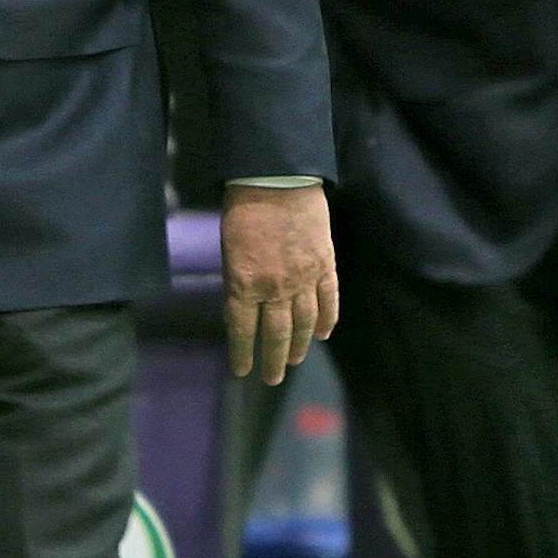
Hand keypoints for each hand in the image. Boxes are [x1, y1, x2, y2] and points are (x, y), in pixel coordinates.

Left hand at [220, 182, 338, 383]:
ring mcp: (303, 278)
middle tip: (272, 379)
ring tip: (294, 361)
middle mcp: (274, 288)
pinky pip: (329, 300)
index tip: (243, 371)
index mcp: (243, 283)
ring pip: (304, 323)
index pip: (242, 330)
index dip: (243, 353)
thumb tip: (243, 309)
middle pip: (275, 334)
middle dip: (272, 360)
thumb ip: (238, 282)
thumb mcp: (229, 250)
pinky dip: (327, 319)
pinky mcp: (325, 265)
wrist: (278, 178)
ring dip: (299, 345)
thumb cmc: (244, 211)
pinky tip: (323, 334)